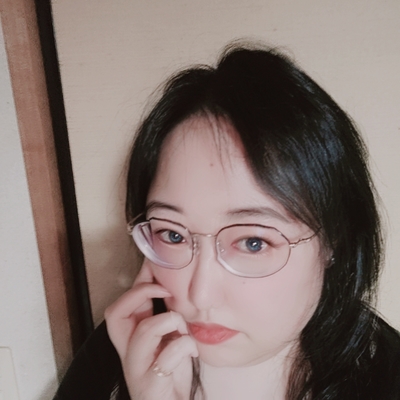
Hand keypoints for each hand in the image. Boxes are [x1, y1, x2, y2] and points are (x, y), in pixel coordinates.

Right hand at [105, 264, 198, 398]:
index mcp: (131, 337)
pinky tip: (192, 350)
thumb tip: (169, 283)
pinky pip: (167, 356)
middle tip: (165, 290)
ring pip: (143, 332)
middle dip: (140, 293)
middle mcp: (128, 351)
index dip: (138, 283)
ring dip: (170, 321)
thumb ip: (164, 314)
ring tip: (182, 327)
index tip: (157, 268)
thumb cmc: (172, 371)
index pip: (121, 304)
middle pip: (115, 314)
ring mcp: (137, 367)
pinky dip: (185, 346)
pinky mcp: (150, 384)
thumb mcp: (167, 337)